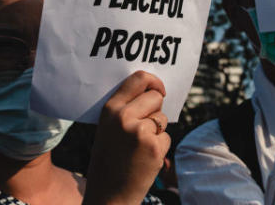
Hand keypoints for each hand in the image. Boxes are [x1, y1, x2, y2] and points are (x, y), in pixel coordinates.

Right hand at [84, 71, 169, 204]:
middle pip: (155, 97)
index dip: (154, 81)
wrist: (109, 193)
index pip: (138, 79)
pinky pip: (166, 138)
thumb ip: (125, 109)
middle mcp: (124, 117)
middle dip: (156, 109)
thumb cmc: (109, 159)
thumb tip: (152, 92)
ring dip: (157, 131)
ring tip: (139, 147)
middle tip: (145, 126)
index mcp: (110, 109)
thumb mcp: (108, 128)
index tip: (159, 88)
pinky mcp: (154, 148)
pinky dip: (160, 147)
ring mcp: (140, 132)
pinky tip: (145, 158)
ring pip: (162, 119)